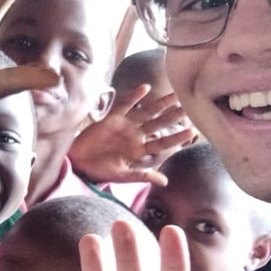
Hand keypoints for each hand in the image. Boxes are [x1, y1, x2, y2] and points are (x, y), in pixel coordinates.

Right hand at [68, 85, 196, 185]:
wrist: (78, 162)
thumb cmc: (99, 171)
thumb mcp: (122, 176)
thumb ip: (143, 175)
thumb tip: (165, 182)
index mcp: (140, 150)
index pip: (162, 142)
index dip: (176, 137)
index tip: (192, 131)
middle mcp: (135, 135)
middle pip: (159, 123)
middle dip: (174, 115)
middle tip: (189, 105)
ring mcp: (125, 125)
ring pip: (147, 112)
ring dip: (161, 103)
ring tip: (175, 94)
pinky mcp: (112, 117)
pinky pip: (126, 104)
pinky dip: (135, 97)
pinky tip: (145, 88)